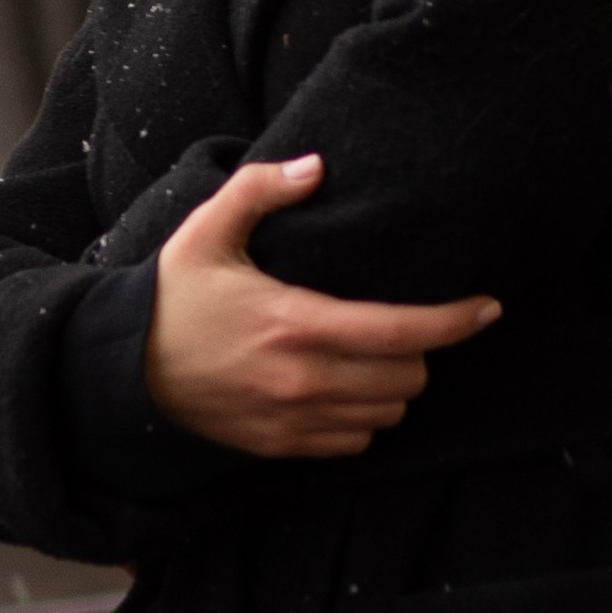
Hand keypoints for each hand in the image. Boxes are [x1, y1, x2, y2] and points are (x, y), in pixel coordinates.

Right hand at [143, 154, 500, 458]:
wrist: (124, 372)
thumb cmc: (171, 298)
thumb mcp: (206, 232)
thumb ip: (260, 191)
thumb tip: (315, 167)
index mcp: (294, 321)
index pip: (400, 330)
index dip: (455, 321)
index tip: (488, 308)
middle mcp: (302, 378)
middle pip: (407, 377)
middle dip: (419, 350)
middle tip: (403, 323)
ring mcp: (294, 418)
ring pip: (388, 414)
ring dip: (394, 386)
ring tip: (377, 355)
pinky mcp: (282, 445)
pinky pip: (355, 442)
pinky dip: (365, 418)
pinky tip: (346, 387)